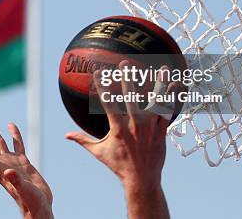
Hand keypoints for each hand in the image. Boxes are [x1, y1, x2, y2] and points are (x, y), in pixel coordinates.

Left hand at [0, 113, 52, 218]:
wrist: (40, 210)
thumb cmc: (32, 205)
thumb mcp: (25, 192)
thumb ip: (17, 182)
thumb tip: (9, 171)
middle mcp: (2, 164)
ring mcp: (12, 163)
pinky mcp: (23, 163)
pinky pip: (17, 145)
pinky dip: (14, 134)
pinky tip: (11, 125)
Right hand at [65, 62, 180, 218]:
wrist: (142, 180)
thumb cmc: (118, 165)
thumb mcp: (98, 152)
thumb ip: (82, 140)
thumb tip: (66, 135)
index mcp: (118, 128)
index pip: (108, 102)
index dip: (102, 86)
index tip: (98, 72)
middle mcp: (135, 125)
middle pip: (131, 97)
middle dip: (128, 78)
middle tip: (125, 63)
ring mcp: (150, 127)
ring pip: (155, 101)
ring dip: (159, 83)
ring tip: (161, 68)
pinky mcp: (162, 131)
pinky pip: (168, 111)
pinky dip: (171, 97)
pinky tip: (174, 84)